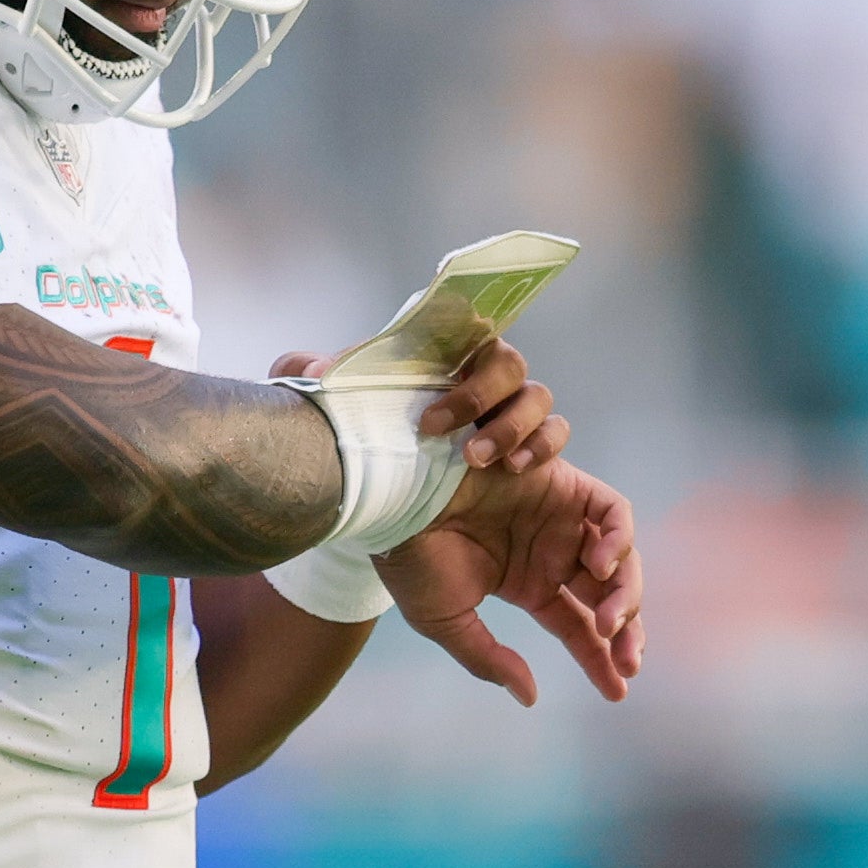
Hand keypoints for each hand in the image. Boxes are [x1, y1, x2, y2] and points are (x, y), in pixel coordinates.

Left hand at [258, 332, 562, 472]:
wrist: (392, 542)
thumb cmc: (367, 479)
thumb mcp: (332, 434)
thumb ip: (311, 388)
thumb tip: (315, 368)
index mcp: (435, 372)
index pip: (462, 329)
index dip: (461, 325)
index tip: (438, 344)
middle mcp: (478, 392)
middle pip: (505, 360)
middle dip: (479, 390)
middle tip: (435, 427)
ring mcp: (507, 426)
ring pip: (536, 395)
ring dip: (514, 421)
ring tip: (478, 458)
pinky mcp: (534, 463)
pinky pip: (555, 435)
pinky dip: (544, 443)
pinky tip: (517, 468)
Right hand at [384, 455, 641, 705]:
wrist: (398, 501)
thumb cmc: (411, 559)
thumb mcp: (447, 622)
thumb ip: (489, 659)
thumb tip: (530, 697)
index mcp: (528, 585)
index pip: (577, 627)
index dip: (600, 659)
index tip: (617, 691)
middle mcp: (551, 553)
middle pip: (608, 597)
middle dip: (626, 631)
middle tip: (626, 660)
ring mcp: (561, 519)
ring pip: (620, 559)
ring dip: (625, 593)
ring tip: (609, 622)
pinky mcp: (566, 486)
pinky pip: (613, 511)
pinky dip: (620, 539)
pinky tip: (602, 569)